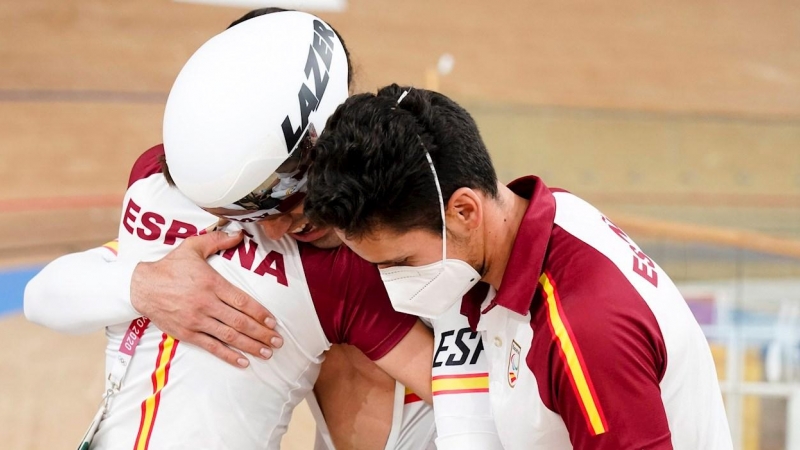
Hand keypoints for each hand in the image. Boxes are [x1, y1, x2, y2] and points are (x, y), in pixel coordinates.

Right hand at [130, 230, 282, 367]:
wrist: (141, 287)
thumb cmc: (169, 266)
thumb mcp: (192, 247)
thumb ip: (218, 240)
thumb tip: (239, 233)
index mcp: (212, 283)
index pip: (242, 301)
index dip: (260, 313)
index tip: (273, 322)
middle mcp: (206, 304)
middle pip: (240, 322)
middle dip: (261, 333)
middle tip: (278, 341)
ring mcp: (197, 320)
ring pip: (229, 336)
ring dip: (250, 346)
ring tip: (267, 353)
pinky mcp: (187, 333)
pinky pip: (211, 346)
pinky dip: (228, 355)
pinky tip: (243, 362)